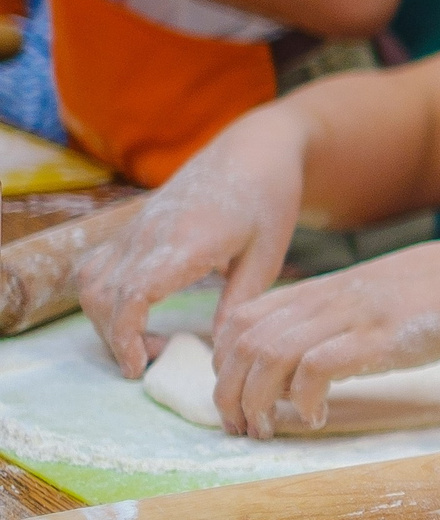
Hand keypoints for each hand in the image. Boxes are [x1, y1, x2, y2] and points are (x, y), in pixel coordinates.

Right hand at [77, 109, 310, 378]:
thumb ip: (239, 304)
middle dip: (116, 338)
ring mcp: (134, 227)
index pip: (132, 295)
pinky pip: (96, 265)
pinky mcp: (131, 227)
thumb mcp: (267, 256)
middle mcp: (149, 232)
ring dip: (104, 320)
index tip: (139, 368)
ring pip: (91, 282)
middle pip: (103, 295)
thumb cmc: (268, 201)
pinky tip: (136, 313)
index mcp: (185, 241)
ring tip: (147, 341)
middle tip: (155, 359)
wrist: (251, 151)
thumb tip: (218, 353)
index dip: (126, 337)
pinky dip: (101, 297)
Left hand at [209, 237, 439, 436]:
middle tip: (239, 427)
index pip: (241, 320)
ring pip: (270, 355)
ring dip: (257, 401)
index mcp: (319, 291)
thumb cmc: (434, 297)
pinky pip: (318, 367)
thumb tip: (304, 356)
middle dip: (229, 392)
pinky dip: (304, 399)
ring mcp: (349, 318)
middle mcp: (324, 301)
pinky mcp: (376, 339)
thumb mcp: (370, 297)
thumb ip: (334, 317)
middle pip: (245, 343)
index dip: (223, 361)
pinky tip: (316, 418)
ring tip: (267, 429)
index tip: (234, 394)